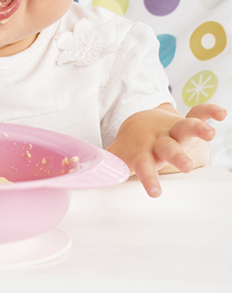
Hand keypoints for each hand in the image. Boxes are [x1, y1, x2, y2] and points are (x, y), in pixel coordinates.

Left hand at [107, 103, 226, 196]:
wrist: (139, 122)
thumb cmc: (134, 146)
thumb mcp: (120, 156)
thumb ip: (107, 166)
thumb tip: (85, 179)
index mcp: (144, 151)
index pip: (145, 166)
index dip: (149, 179)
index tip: (155, 193)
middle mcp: (160, 140)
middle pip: (169, 148)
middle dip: (177, 156)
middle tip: (184, 165)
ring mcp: (173, 129)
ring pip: (185, 128)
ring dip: (196, 130)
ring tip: (209, 134)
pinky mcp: (184, 121)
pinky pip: (198, 113)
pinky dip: (208, 112)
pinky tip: (221, 113)